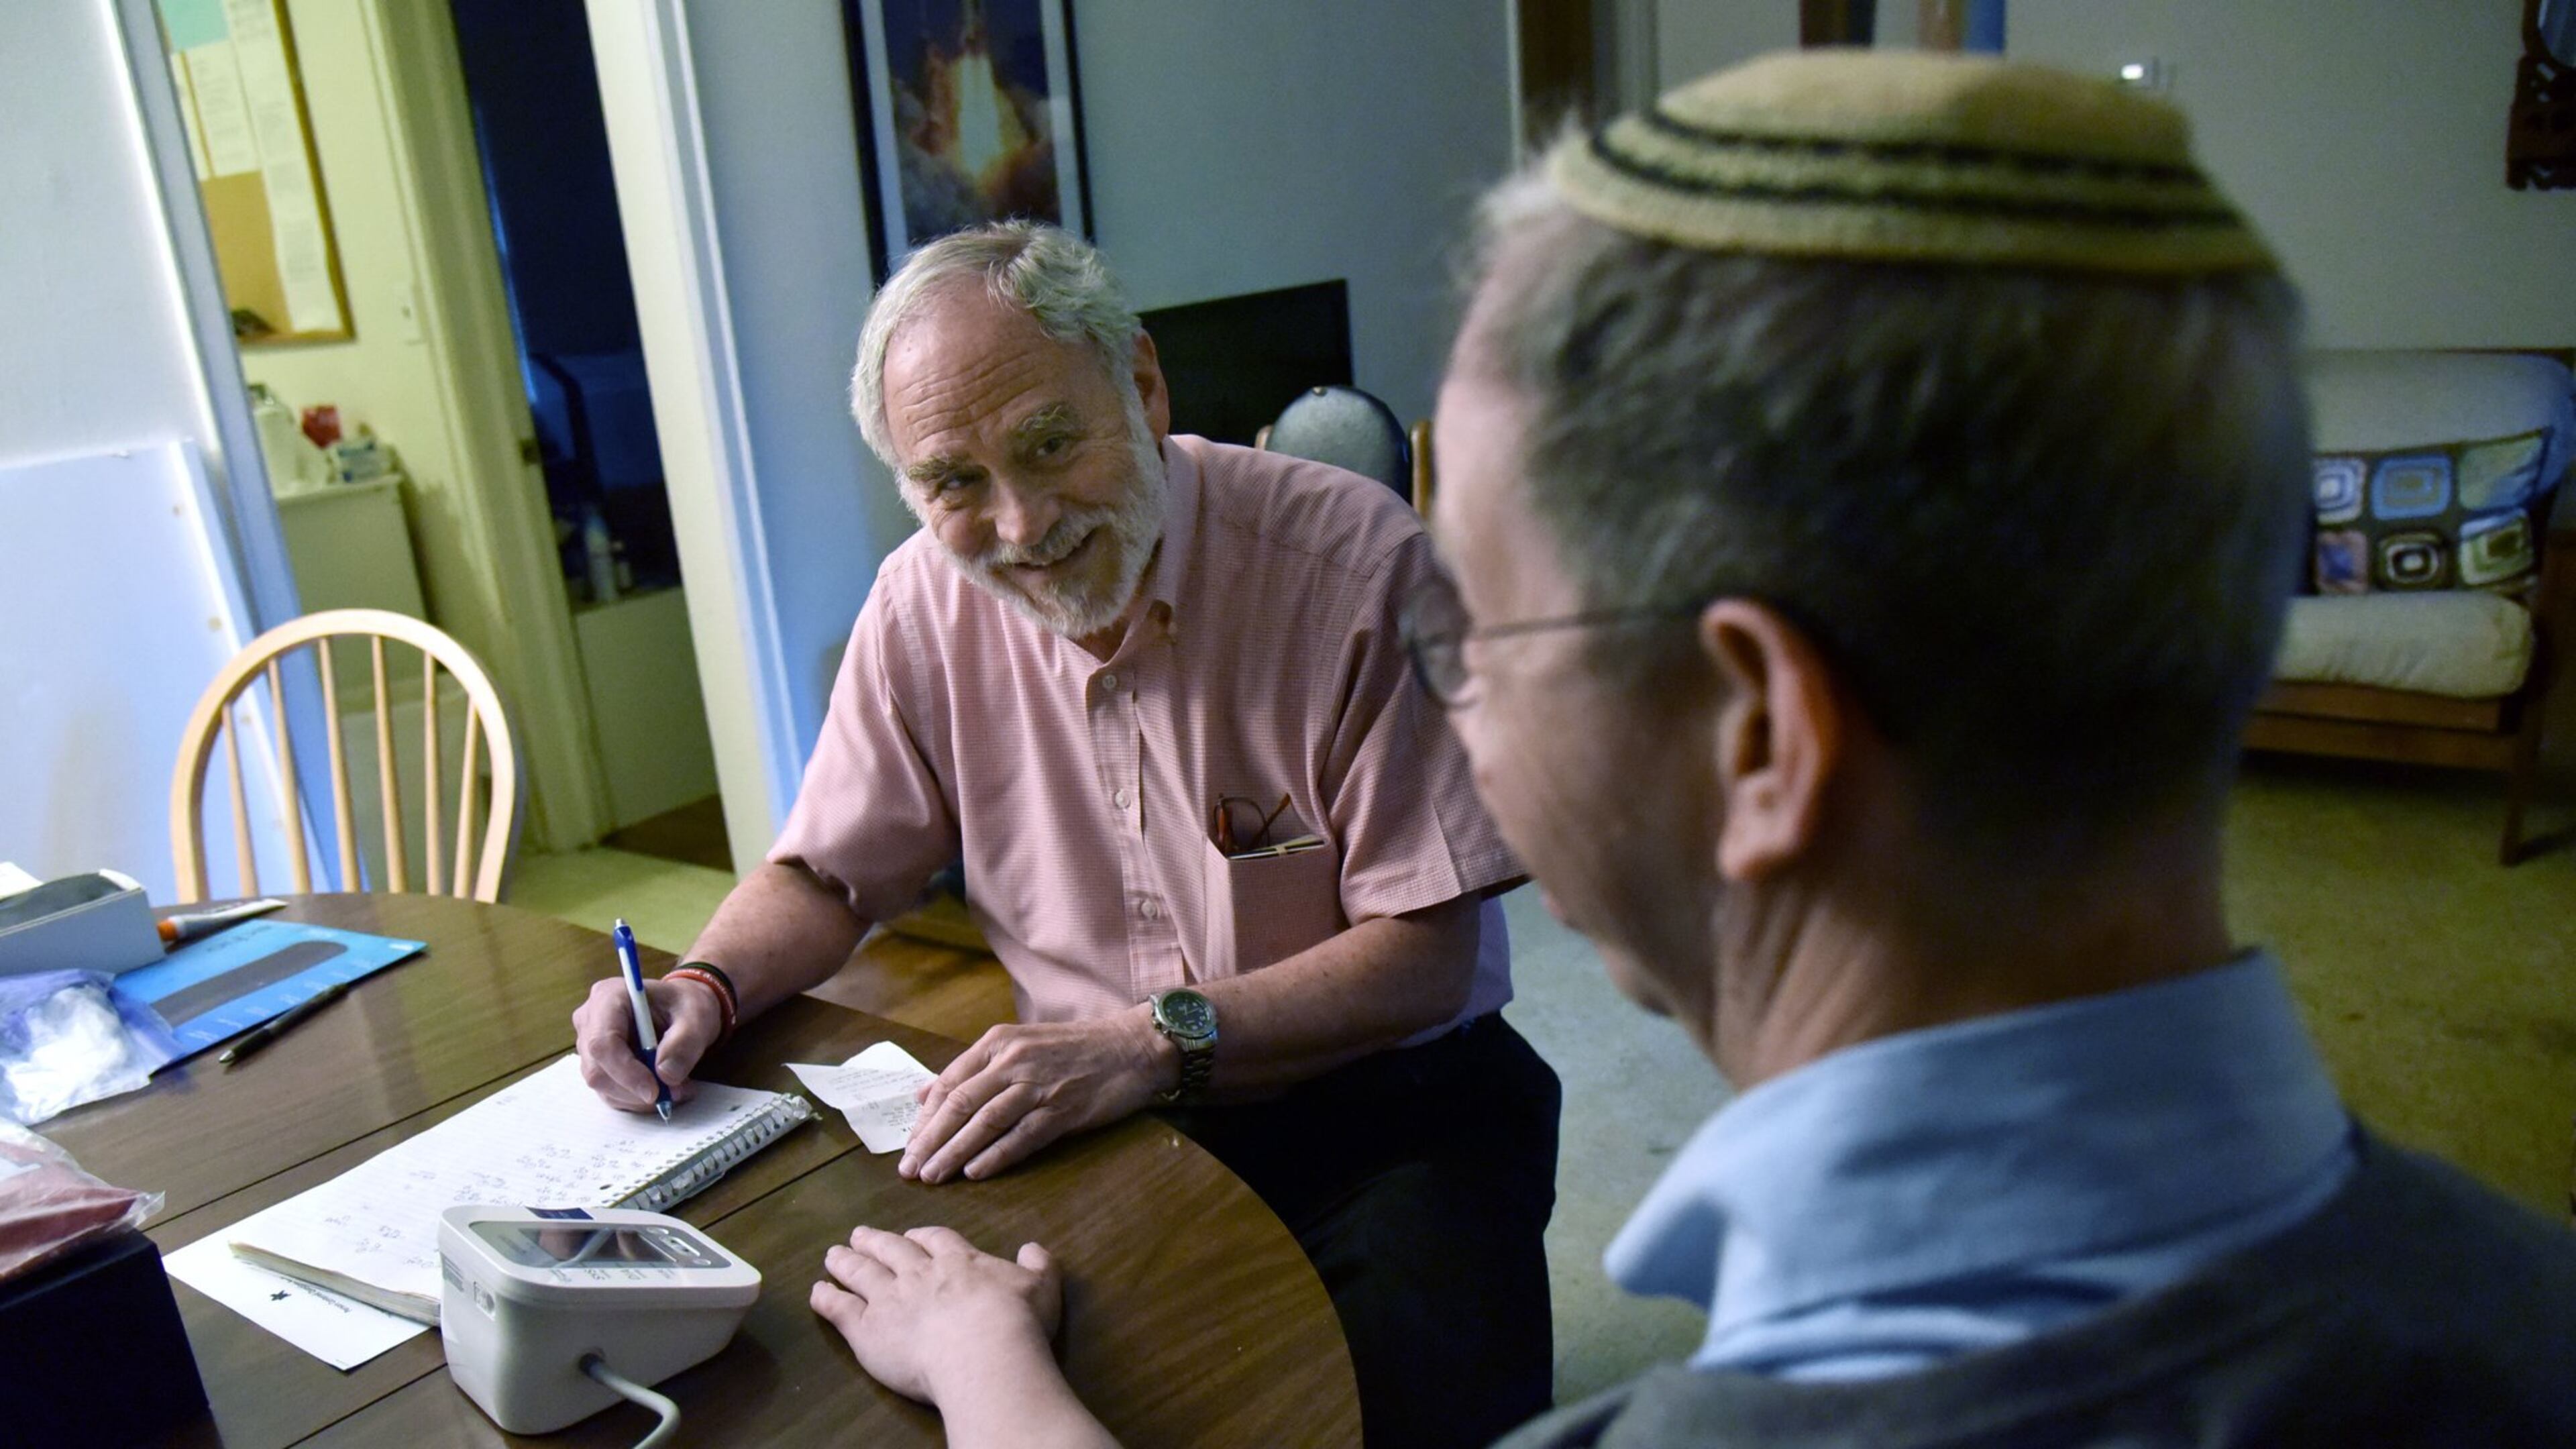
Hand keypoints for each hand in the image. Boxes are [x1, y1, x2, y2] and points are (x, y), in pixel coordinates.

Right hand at [572, 975, 721, 1111]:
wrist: (681, 1009)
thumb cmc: (685, 1006)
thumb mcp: (696, 1016)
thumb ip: (684, 1042)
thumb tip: (666, 1075)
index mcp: (608, 997)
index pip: (603, 1042)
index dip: (626, 1072)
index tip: (655, 1090)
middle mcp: (590, 1020)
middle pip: (597, 1069)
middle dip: (635, 1089)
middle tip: (674, 1093)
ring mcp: (589, 1045)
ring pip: (603, 1086)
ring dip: (639, 1097)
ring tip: (676, 1088)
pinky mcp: (598, 1065)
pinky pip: (609, 1092)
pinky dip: (637, 1099)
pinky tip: (662, 1088)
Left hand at [809, 1225, 1062, 1405]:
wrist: (983, 1352)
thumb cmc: (1016, 1321)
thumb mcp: (1042, 1286)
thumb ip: (1038, 1265)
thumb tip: (1034, 1248)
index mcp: (958, 1261)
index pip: (935, 1239)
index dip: (922, 1237)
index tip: (913, 1236)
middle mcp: (919, 1273)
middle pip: (891, 1249)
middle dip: (875, 1241)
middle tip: (860, 1234)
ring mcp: (889, 1298)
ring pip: (861, 1272)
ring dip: (845, 1261)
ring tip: (833, 1254)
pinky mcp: (866, 1328)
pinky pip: (839, 1308)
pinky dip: (826, 1298)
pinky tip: (817, 1292)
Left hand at [899, 1012, 1173, 1182]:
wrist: (1133, 1047)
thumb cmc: (1074, 1050)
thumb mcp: (1018, 1046)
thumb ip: (972, 1070)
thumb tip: (923, 1093)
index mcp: (998, 1043)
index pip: (948, 1083)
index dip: (925, 1119)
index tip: (908, 1147)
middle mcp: (1013, 1061)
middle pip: (960, 1104)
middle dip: (930, 1140)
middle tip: (910, 1171)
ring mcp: (1039, 1085)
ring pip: (985, 1122)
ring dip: (955, 1152)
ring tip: (933, 1177)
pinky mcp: (1063, 1110)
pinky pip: (1022, 1137)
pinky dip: (996, 1156)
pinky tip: (976, 1173)